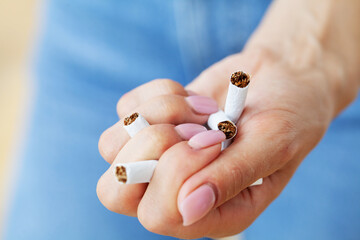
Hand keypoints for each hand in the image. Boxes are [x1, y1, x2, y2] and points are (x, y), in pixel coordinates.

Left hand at [97, 46, 335, 237]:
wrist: (278, 80)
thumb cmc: (287, 117)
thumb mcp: (271, 146)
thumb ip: (231, 178)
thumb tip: (186, 210)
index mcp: (208, 213)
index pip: (158, 216)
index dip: (176, 173)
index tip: (214, 140)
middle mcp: (173, 192)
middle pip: (115, 191)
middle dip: (152, 147)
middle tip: (199, 128)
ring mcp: (156, 158)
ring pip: (112, 146)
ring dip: (159, 115)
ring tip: (203, 110)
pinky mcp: (149, 123)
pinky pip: (126, 108)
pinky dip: (159, 93)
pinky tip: (194, 98)